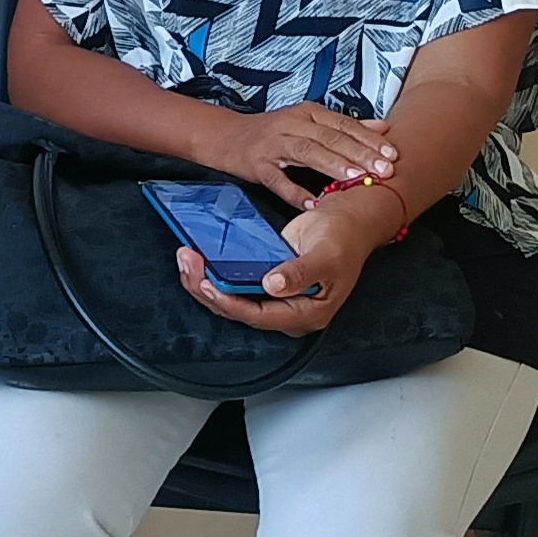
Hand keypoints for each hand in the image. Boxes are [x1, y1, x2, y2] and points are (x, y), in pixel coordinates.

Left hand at [177, 201, 375, 334]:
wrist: (351, 219)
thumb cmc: (345, 237)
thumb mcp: (326, 254)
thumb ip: (300, 272)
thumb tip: (273, 286)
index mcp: (308, 314)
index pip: (260, 316)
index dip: (232, 303)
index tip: (209, 286)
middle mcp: (290, 311)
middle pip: (240, 311)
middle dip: (208, 290)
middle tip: (188, 263)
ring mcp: (277, 297)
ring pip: (233, 300)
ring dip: (205, 282)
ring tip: (186, 259)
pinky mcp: (267, 281)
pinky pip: (236, 284)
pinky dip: (216, 273)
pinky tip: (199, 259)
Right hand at [190, 103, 397, 208]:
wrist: (228, 137)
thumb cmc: (274, 132)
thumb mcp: (309, 123)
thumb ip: (345, 127)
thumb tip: (383, 128)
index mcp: (308, 114)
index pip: (344, 125)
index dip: (369, 139)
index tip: (393, 154)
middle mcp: (292, 125)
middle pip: (330, 138)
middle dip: (359, 154)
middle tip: (384, 170)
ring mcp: (274, 145)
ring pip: (307, 153)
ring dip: (333, 165)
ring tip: (355, 178)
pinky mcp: (257, 165)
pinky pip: (278, 180)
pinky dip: (294, 192)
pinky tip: (312, 203)